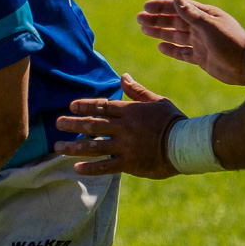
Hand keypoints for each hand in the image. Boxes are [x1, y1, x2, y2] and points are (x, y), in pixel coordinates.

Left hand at [54, 74, 184, 178]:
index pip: (103, 106)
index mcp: (130, 112)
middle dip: (73, 124)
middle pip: (93, 125)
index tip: (71, 106)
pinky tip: (76, 169)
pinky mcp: (130, 163)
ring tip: (58, 146)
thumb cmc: (173, 120)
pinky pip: (106, 167)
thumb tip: (123, 76)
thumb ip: (137, 91)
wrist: (187, 145)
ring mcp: (126, 146)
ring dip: (74, 147)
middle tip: (57, 123)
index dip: (85, 106)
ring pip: (94, 146)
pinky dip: (91, 168)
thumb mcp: (156, 100)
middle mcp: (124, 128)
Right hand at [137, 0, 244, 86]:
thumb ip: (191, 13)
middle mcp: (201, 28)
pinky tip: (160, 46)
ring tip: (144, 29)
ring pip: (175, 36)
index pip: (179, 7)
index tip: (146, 7)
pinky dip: (171, 49)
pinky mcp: (201, 58)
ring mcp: (200, 43)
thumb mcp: (209, 26)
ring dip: (160, 32)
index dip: (162, 6)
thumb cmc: (231, 42)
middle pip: (174, 21)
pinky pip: (182, 52)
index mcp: (204, 16)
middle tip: (139, 18)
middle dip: (157, 19)